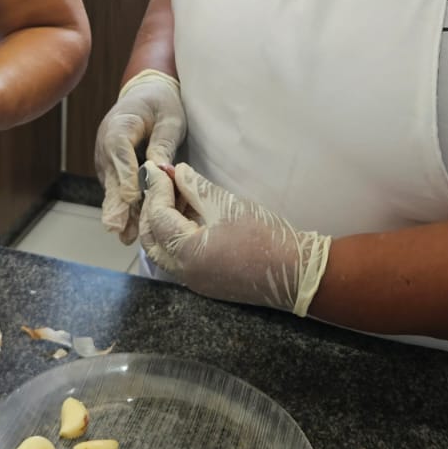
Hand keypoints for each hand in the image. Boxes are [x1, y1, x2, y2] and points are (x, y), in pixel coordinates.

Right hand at [93, 69, 185, 243]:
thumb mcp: (170, 119)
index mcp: (120, 125)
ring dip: (118, 211)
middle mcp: (106, 144)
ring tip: (125, 236)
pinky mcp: (111, 170)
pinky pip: (116, 189)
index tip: (133, 197)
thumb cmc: (160, 105)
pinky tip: (130, 229)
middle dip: (115, 203)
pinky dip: (124, 207)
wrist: (146, 96)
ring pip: (112, 188)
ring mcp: (106, 158)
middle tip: (116, 227)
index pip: (119, 151)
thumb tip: (159, 169)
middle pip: (110, 176)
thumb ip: (163, 143)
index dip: (125, 175)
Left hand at [139, 163, 330, 316]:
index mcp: (187, 253)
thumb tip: (177, 172)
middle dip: (152, 207)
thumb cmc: (264, 235)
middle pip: (152, 238)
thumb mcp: (227, 204)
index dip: (156, 188)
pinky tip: (189, 213)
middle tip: (161, 181)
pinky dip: (176, 234)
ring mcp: (194, 281)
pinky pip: (178, 257)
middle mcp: (184, 272)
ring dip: (163, 221)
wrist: (296, 271)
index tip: (155, 166)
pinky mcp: (206, 282)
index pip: (157, 216)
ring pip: (162, 250)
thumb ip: (196, 188)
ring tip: (178, 192)